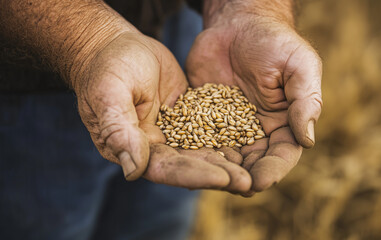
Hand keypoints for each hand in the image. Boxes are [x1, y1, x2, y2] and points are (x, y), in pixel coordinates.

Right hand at [72, 32, 250, 191]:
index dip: (195, 174)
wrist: (117, 46)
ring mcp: (173, 131)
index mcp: (133, 148)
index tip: (224, 178)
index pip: (167, 168)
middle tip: (249, 182)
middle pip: (190, 165)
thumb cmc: (106, 68)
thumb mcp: (108, 95)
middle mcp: (156, 146)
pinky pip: (210, 127)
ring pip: (204, 150)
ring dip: (228, 160)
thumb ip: (119, 130)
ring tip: (256, 171)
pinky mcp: (188, 115)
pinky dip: (229, 136)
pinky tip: (251, 142)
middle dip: (219, 173)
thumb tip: (133, 171)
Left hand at [186, 7, 321, 194]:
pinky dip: (196, 151)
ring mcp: (229, 125)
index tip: (263, 181)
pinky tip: (188, 161)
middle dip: (246, 176)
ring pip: (226, 156)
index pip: (283, 154)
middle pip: (254, 162)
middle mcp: (257, 130)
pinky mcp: (204, 116)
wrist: (238, 24)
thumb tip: (308, 140)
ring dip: (220, 170)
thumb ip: (306, 101)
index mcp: (284, 122)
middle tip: (234, 188)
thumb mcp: (299, 66)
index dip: (274, 169)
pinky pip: (199, 137)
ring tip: (211, 180)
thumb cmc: (275, 42)